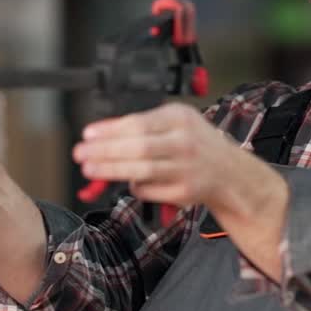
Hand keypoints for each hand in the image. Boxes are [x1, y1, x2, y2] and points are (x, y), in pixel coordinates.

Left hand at [72, 102, 280, 216]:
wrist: (230, 171)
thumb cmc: (195, 143)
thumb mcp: (174, 122)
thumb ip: (141, 124)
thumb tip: (100, 130)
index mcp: (181, 118)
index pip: (139, 123)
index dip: (110, 130)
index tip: (87, 134)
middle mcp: (186, 142)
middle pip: (138, 148)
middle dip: (104, 151)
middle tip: (81, 154)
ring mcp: (186, 169)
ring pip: (141, 171)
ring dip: (111, 170)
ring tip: (90, 169)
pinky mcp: (185, 192)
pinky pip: (149, 190)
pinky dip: (134, 186)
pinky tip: (128, 181)